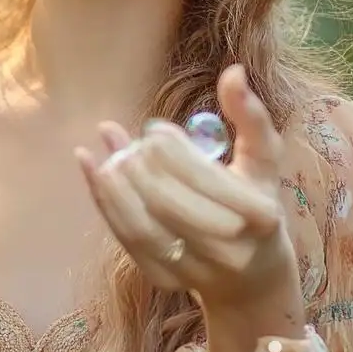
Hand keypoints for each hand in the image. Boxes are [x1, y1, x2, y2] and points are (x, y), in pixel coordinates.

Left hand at [75, 64, 299, 324]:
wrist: (252, 276)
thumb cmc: (255, 202)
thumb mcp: (262, 161)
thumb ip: (250, 117)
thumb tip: (233, 71)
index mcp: (260, 216)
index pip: (208, 180)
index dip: (174, 150)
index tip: (157, 129)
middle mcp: (230, 251)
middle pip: (170, 205)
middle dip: (142, 166)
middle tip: (134, 141)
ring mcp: (196, 271)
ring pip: (144, 228)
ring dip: (116, 185)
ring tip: (108, 153)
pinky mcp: (166, 281)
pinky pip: (127, 241)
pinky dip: (103, 202)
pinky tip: (90, 164)